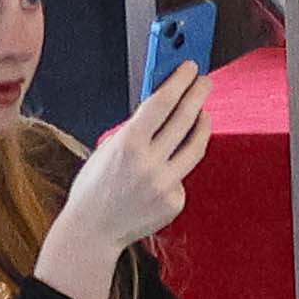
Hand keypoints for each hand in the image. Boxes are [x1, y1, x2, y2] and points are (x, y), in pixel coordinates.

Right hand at [37, 60, 211, 293]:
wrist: (92, 230)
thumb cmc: (95, 186)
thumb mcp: (108, 150)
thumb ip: (135, 131)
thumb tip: (163, 106)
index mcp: (127, 145)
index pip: (161, 104)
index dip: (179, 82)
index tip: (190, 68)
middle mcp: (149, 164)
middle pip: (185, 120)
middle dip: (198, 96)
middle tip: (205, 82)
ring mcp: (165, 184)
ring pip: (195, 148)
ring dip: (202, 126)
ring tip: (204, 114)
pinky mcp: (175, 202)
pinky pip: (183, 176)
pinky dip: (177, 168)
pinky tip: (164, 171)